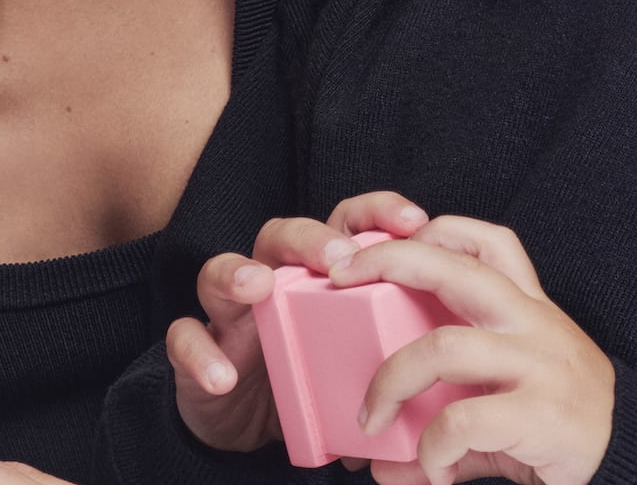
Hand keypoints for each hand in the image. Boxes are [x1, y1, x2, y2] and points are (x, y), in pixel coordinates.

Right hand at [165, 191, 428, 451]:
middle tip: (339, 258)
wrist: (243, 423)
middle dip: (310, 238)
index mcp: (314, 274)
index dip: (377, 213)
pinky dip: (200, 355)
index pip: (344, 224)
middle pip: (281, 234)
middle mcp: (270, 278)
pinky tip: (223, 377)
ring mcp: (228, 312)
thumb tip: (452, 373)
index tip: (416, 221)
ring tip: (258, 286)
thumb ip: (391, 353)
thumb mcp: (353, 359)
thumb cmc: (306, 376)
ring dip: (237, 273)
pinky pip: (184, 339)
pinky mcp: (196, 349)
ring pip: (219, 270)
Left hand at [330, 218, 614, 484]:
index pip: (488, 240)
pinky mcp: (541, 414)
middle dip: (389, 260)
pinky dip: (432, 446)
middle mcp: (532, 323)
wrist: (634, 465)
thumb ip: (446, 421)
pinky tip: (429, 468)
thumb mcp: (506, 403)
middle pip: (454, 267)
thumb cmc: (557, 427)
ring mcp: (537, 364)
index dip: (437, 229)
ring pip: (443, 346)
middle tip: (340, 278)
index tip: (382, 243)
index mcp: (526, 308)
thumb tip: (383, 463)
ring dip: (392, 381)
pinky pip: (464, 418)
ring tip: (371, 418)